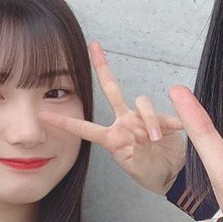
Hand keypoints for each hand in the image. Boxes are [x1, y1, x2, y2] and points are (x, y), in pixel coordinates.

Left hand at [40, 41, 185, 194]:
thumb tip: (141, 133)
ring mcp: (143, 119)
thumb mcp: (137, 167)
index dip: (65, 122)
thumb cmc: (149, 172)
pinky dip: (173, 122)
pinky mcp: (165, 119)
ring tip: (155, 140)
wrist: (172, 176)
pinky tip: (178, 128)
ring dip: (150, 121)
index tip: (44, 115)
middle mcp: (125, 122)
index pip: (85, 128)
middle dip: (102, 67)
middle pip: (111, 89)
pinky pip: (167, 115)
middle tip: (94, 46)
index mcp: (112, 138)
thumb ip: (137, 151)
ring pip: (142, 104)